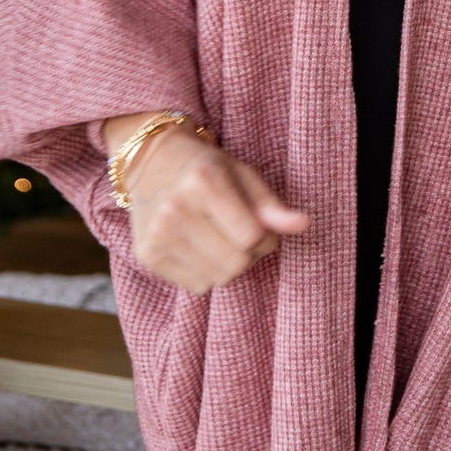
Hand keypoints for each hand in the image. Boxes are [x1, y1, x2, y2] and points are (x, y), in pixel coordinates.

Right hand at [120, 123, 308, 293]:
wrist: (151, 163)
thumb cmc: (206, 168)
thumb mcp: (242, 175)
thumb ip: (272, 205)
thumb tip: (304, 224)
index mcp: (204, 182)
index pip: (252, 237)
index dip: (265, 236)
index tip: (259, 224)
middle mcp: (176, 209)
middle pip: (236, 263)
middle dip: (249, 254)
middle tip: (241, 234)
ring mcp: (157, 234)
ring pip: (218, 279)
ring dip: (228, 266)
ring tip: (219, 240)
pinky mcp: (147, 255)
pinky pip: (197, 287)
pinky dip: (206, 273)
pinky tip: (198, 248)